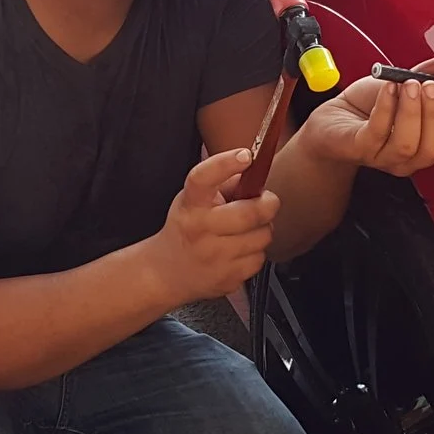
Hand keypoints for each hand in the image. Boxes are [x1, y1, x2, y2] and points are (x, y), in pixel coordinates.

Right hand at [146, 147, 278, 303]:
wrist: (166, 271)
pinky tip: (240, 250)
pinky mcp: (227, 278)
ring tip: (247, 230)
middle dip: (267, 204)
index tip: (246, 155)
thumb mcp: (194, 200)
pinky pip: (259, 260)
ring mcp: (213, 257)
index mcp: (190, 204)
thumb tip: (255, 170)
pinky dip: (255, 253)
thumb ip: (222, 184)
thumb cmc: (187, 228)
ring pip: (262, 237)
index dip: (226, 163)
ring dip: (262, 230)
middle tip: (267, 202)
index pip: (204, 178)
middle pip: (250, 214)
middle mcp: (199, 230)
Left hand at [300, 58, 433, 174]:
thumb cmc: (367, 107)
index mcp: (424, 141)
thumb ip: (421, 76)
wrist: (334, 118)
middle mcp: (407, 157)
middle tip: (429, 85)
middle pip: (432, 148)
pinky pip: (376, 132)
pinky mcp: (359, 149)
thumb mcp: (399, 85)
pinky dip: (385, 107)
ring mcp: (383, 157)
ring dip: (411, 112)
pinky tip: (388, 88)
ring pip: (406, 145)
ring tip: (409, 84)